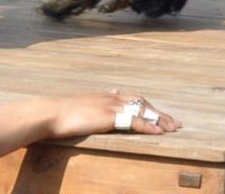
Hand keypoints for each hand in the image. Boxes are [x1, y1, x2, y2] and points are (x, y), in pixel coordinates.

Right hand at [42, 90, 178, 139]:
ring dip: (159, 120)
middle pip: (143, 103)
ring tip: (172, 128)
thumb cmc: (63, 113)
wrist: (50, 113)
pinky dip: (148, 126)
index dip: (149, 107)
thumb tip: (114, 91)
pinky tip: (158, 133)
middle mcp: (112, 98)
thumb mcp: (84, 103)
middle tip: (175, 123)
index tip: (161, 115)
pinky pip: (134, 121)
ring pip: (143, 111)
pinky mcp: (108, 116)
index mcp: (107, 96)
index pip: (135, 99)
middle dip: (160, 114)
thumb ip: (100, 100)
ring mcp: (111, 106)